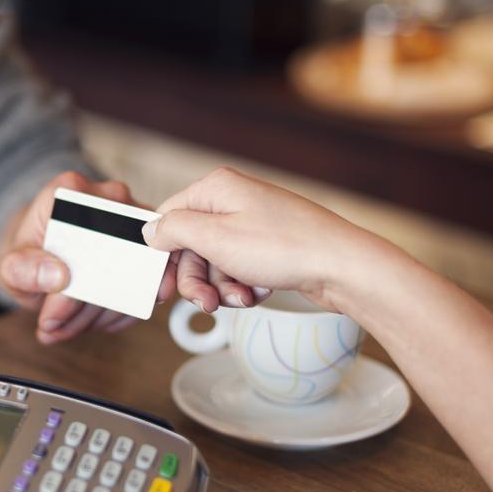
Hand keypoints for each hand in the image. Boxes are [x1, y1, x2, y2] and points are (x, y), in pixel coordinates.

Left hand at [0, 171, 176, 343]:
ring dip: (101, 315)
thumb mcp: (11, 266)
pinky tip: (88, 322)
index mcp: (72, 191)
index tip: (51, 317)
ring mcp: (134, 223)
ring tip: (64, 327)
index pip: (87, 241)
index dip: (75, 288)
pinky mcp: (148, 249)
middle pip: (115, 261)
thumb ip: (25, 269)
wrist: (41, 255)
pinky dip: (118, 314)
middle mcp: (110, 199)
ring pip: (134, 280)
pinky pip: (146, 288)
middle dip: (86, 309)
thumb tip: (60, 277)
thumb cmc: (28, 256)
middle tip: (56, 328)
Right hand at [143, 167, 386, 312]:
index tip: (160, 286)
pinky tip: (259, 292)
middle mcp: (233, 201)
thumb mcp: (214, 238)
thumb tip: (150, 229)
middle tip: (206, 303)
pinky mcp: (269, 246)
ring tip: (242, 299)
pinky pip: (239, 270)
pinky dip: (244, 286)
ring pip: (215, 263)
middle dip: (197, 280)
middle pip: (190, 246)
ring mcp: (253, 223)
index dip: (161, 255)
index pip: (168, 218)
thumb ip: (173, 230)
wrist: (342, 266)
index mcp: (215, 189)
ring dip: (223, 288)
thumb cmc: (284, 247)